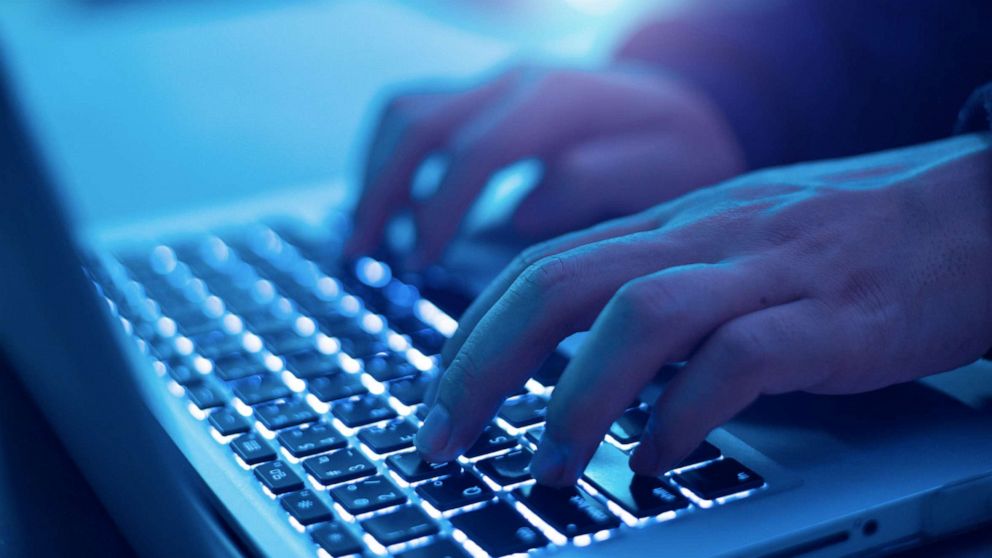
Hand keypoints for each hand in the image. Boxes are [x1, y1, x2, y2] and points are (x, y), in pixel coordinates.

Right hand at [344, 64, 743, 266]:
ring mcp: (495, 84)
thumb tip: (519, 216)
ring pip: (405, 110)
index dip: (439, 210)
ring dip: (377, 174)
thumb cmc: (682, 152)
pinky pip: (416, 116)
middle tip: (365, 257)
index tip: (419, 265)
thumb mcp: (668, 174)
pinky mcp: (483, 99)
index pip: (475, 150)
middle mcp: (516, 80)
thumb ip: (598, 185)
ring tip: (370, 240)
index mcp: (560, 99)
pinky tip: (394, 213)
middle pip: (419, 121)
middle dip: (382, 192)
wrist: (684, 106)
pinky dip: (391, 162)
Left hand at [415, 133, 991, 484]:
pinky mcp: (832, 320)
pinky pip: (737, 363)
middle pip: (557, 286)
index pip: (539, 266)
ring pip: (637, 316)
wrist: (974, 211)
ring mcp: (766, 274)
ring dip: (576, 398)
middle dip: (481, 368)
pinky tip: (660, 459)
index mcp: (671, 226)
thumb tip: (579, 360)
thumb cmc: (846, 237)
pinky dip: (683, 416)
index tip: (438, 396)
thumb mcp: (731, 246)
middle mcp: (702, 240)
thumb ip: (658, 287)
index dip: (469, 334)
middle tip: (443, 437)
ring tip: (549, 463)